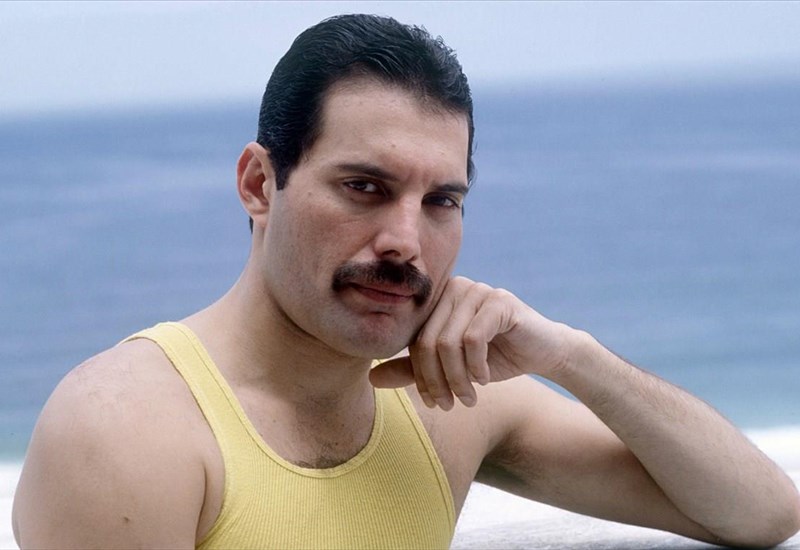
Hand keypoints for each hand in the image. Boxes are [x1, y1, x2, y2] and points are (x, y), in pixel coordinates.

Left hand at [369, 276, 573, 408]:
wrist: (542, 352)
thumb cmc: (493, 358)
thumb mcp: (449, 368)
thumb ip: (412, 370)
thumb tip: (371, 379)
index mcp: (436, 301)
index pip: (413, 340)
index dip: (419, 376)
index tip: (434, 402)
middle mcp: (453, 289)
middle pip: (427, 342)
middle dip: (437, 381)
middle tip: (450, 404)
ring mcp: (476, 291)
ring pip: (448, 342)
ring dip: (457, 378)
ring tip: (469, 396)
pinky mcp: (499, 301)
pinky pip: (473, 338)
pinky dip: (476, 366)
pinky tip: (485, 378)